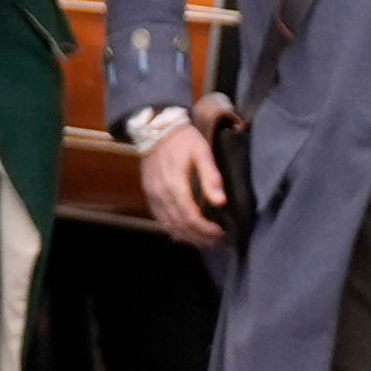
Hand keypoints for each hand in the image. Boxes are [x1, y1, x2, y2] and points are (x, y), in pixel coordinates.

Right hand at [134, 111, 225, 245]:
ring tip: (205, 241)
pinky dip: (173, 230)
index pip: (191, 217)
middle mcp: (161, 194)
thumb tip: (220, 202)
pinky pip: (160, 219)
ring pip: (169, 225)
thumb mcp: (202, 152)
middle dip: (199, 237)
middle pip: (180, 225)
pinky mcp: (149, 195)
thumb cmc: (182, 140)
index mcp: (175, 185)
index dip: (206, 230)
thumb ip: (211, 177)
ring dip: (187, 237)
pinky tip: (185, 233)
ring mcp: (153, 196)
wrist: (155, 128)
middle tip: (217, 242)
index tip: (221, 233)